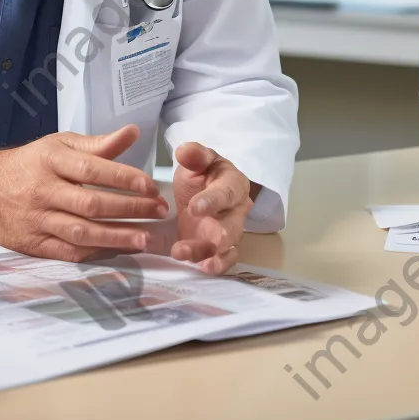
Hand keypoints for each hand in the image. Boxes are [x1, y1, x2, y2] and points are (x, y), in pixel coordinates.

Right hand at [0, 125, 168, 261]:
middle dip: (130, 209)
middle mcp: (43, 189)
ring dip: (118, 236)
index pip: (92, 169)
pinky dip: (97, 252)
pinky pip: (70, 251)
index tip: (150, 186)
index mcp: (50, 160)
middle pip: (91, 203)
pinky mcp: (34, 243)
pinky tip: (119, 249)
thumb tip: (132, 133)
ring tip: (145, 238)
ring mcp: (38, 219)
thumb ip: (97, 144)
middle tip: (159, 212)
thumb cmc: (29, 164)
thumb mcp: (58, 145)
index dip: (123, 178)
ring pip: (82, 231)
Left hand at [170, 143, 255, 274]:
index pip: (226, 193)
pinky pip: (224, 260)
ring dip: (206, 253)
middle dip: (218, 234)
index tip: (194, 207)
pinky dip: (215, 266)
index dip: (213, 201)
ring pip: (225, 247)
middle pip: (232, 226)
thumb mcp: (198, 159)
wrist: (204, 188)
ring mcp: (227, 232)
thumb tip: (184, 150)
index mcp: (233, 185)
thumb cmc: (203, 172)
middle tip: (203, 237)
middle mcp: (235, 211)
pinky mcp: (217, 248)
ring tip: (182, 254)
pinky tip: (200, 269)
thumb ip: (195, 155)